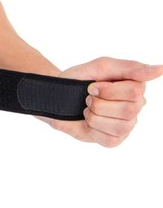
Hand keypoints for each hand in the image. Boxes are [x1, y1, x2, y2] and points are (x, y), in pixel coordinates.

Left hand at [42, 57, 162, 146]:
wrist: (55, 97)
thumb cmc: (79, 80)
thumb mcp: (102, 67)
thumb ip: (131, 68)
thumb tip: (160, 69)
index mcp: (136, 88)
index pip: (136, 91)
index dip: (108, 89)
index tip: (93, 86)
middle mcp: (135, 107)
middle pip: (130, 109)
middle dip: (101, 103)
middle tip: (89, 98)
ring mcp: (126, 125)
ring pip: (122, 125)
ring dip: (96, 116)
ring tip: (88, 110)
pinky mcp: (114, 140)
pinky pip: (111, 139)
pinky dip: (94, 129)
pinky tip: (88, 122)